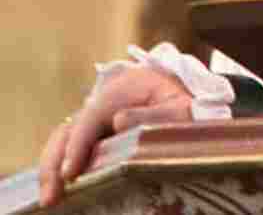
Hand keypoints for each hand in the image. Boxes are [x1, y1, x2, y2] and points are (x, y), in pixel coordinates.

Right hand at [38, 67, 192, 205]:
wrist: (185, 98)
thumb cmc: (185, 105)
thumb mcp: (180, 108)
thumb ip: (154, 115)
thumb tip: (118, 122)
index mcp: (122, 89)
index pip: (90, 118)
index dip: (77, 146)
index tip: (70, 173)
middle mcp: (102, 101)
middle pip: (68, 129)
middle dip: (55, 163)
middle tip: (51, 197)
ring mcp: (96, 117)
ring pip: (63, 139)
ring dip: (52, 167)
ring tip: (50, 198)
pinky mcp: (95, 133)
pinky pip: (71, 148)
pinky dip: (61, 166)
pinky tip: (60, 189)